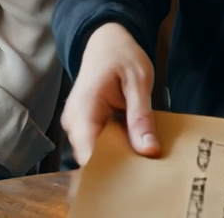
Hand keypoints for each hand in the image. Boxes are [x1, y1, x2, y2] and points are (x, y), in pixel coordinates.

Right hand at [61, 22, 160, 166]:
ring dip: (118, 163)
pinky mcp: (83, 127)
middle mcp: (74, 121)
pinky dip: (115, 151)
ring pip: (95, 157)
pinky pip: (97, 147)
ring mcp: (76, 125)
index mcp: (84, 108)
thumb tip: (149, 151)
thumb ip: (141, 116)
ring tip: (144, 168)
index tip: (134, 184)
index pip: (88, 155)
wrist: (106, 40)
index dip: (109, 174)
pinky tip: (134, 153)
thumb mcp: (138, 80)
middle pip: (91, 161)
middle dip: (118, 172)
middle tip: (147, 177)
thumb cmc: (121, 54)